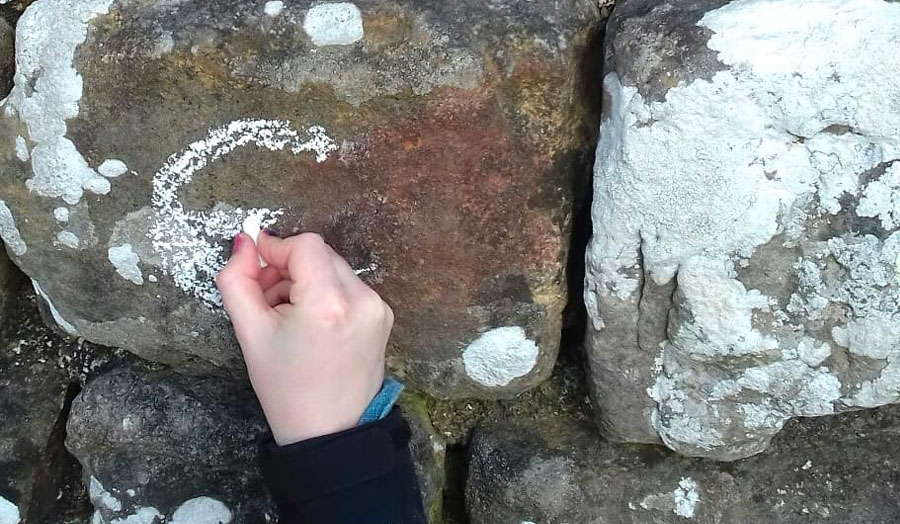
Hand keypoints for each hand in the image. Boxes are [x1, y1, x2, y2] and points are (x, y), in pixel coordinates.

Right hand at [216, 232, 392, 444]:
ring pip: (333, 269)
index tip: (256, 266)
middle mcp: (361, 300)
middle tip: (267, 299)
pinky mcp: (382, 316)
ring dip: (307, 282)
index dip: (276, 250)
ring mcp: (377, 308)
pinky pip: (349, 288)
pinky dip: (326, 295)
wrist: (329, 431)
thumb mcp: (250, 334)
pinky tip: (312, 325)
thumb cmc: (287, 389)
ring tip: (288, 318)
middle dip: (288, 269)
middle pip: (320, 254)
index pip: (305, 245)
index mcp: (329, 303)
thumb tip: (244, 242)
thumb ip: (237, 281)